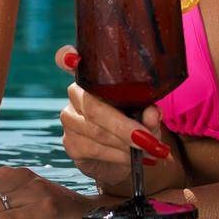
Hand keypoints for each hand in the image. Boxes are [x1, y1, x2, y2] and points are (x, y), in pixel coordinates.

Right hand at [54, 46, 184, 193]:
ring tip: (148, 150)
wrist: (124, 161)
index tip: (73, 58)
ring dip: (124, 143)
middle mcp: (76, 94)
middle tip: (147, 139)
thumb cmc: (136, 128)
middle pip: (93, 106)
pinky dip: (117, 155)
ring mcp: (69, 119)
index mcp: (93, 77)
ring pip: (95, 130)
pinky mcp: (70, 143)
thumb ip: (150, 113)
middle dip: (123, 126)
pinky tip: (131, 158)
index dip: (66, 57)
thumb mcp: (149, 118)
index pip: (68, 59)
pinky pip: (92, 148)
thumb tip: (151, 113)